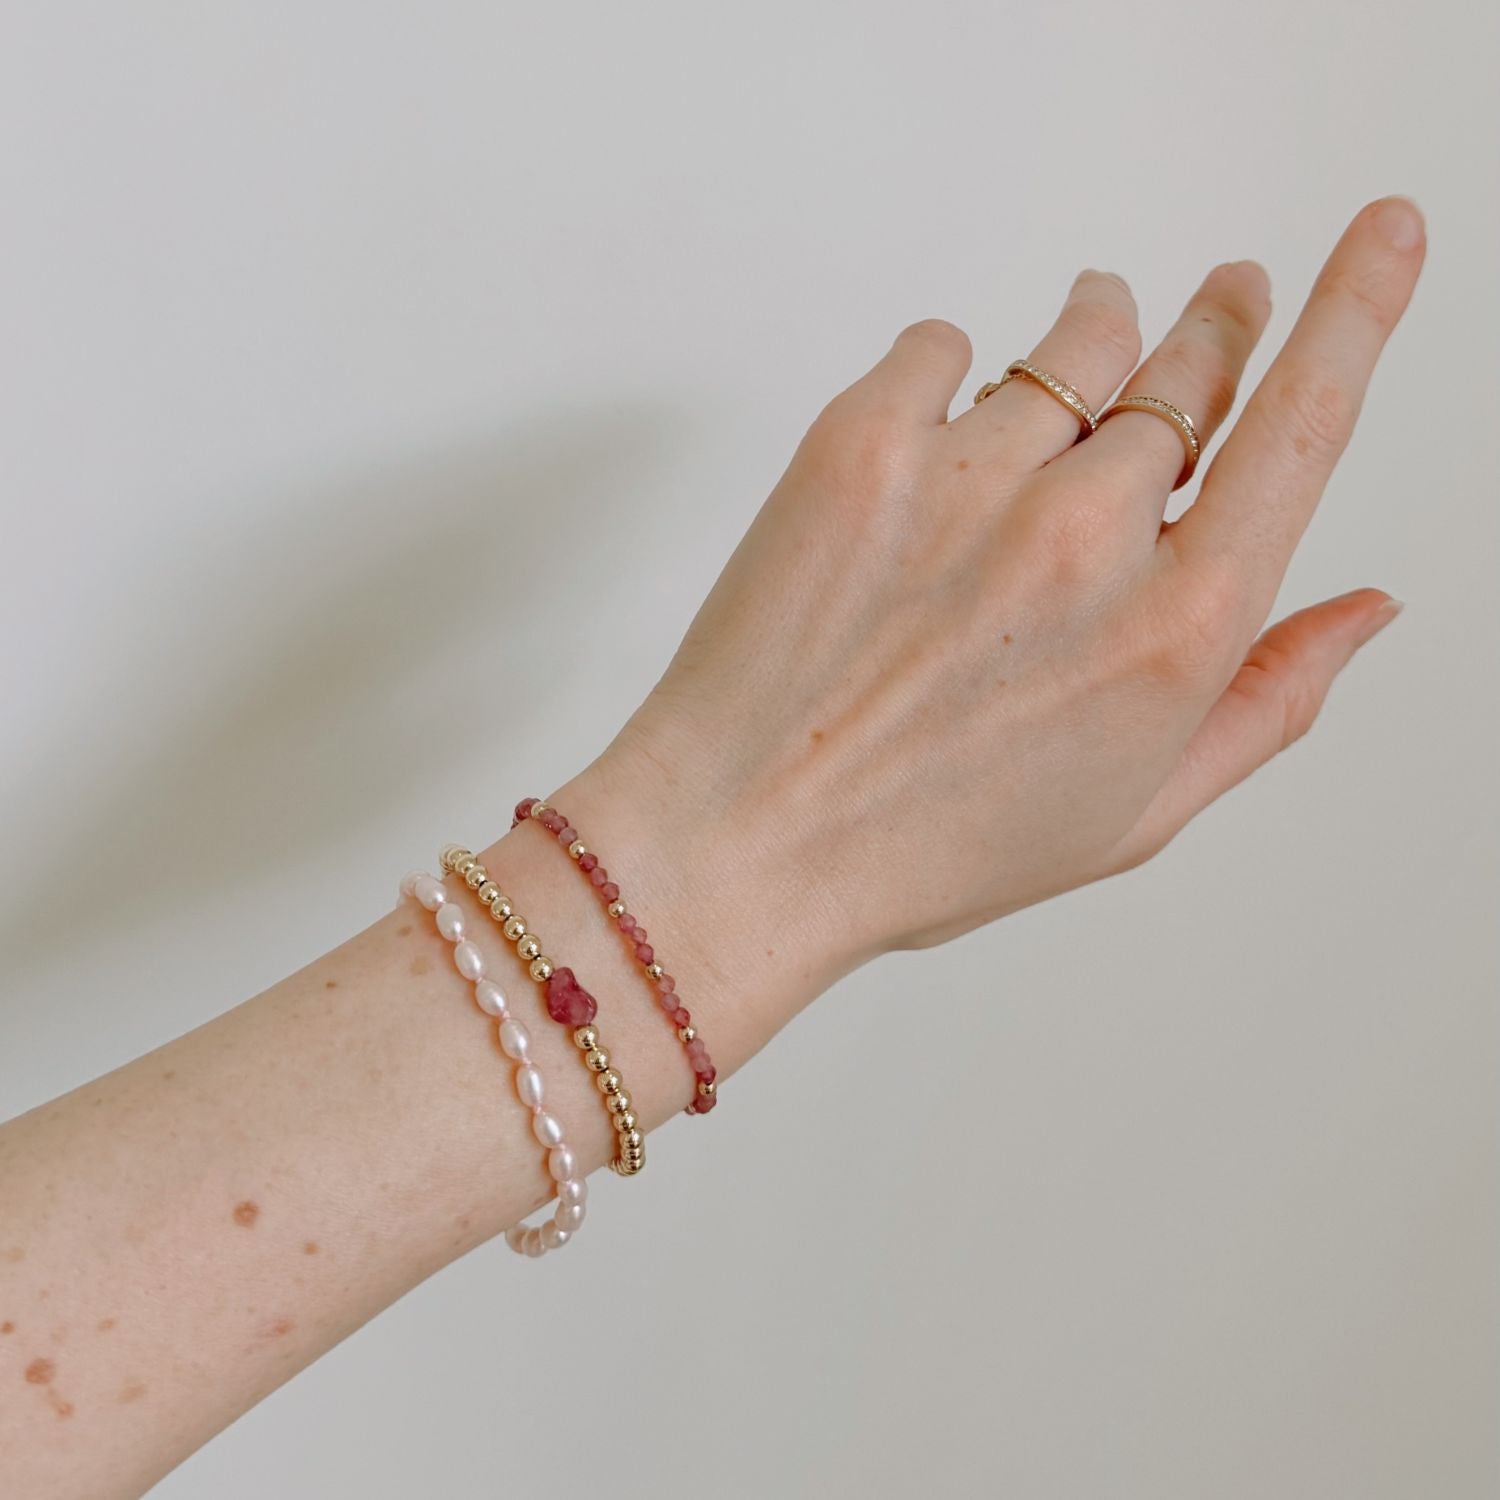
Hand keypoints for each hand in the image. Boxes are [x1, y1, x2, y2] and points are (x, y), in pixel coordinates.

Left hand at [572, 198, 1423, 992]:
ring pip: (1077, 340)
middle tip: (1219, 303)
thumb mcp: (1130, 816)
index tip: (1384, 235)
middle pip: (1190, 366)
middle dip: (1216, 326)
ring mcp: (972, 479)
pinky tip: (940, 429)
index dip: (1358, 313)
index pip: (1305, 428)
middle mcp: (1088, 537)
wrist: (741, 841)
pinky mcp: (861, 443)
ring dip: (1097, 334)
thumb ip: (1265, 703)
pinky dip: (953, 369)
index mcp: (1174, 630)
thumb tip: (1369, 603)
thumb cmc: (928, 849)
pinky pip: (943, 342)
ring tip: (1088, 342)